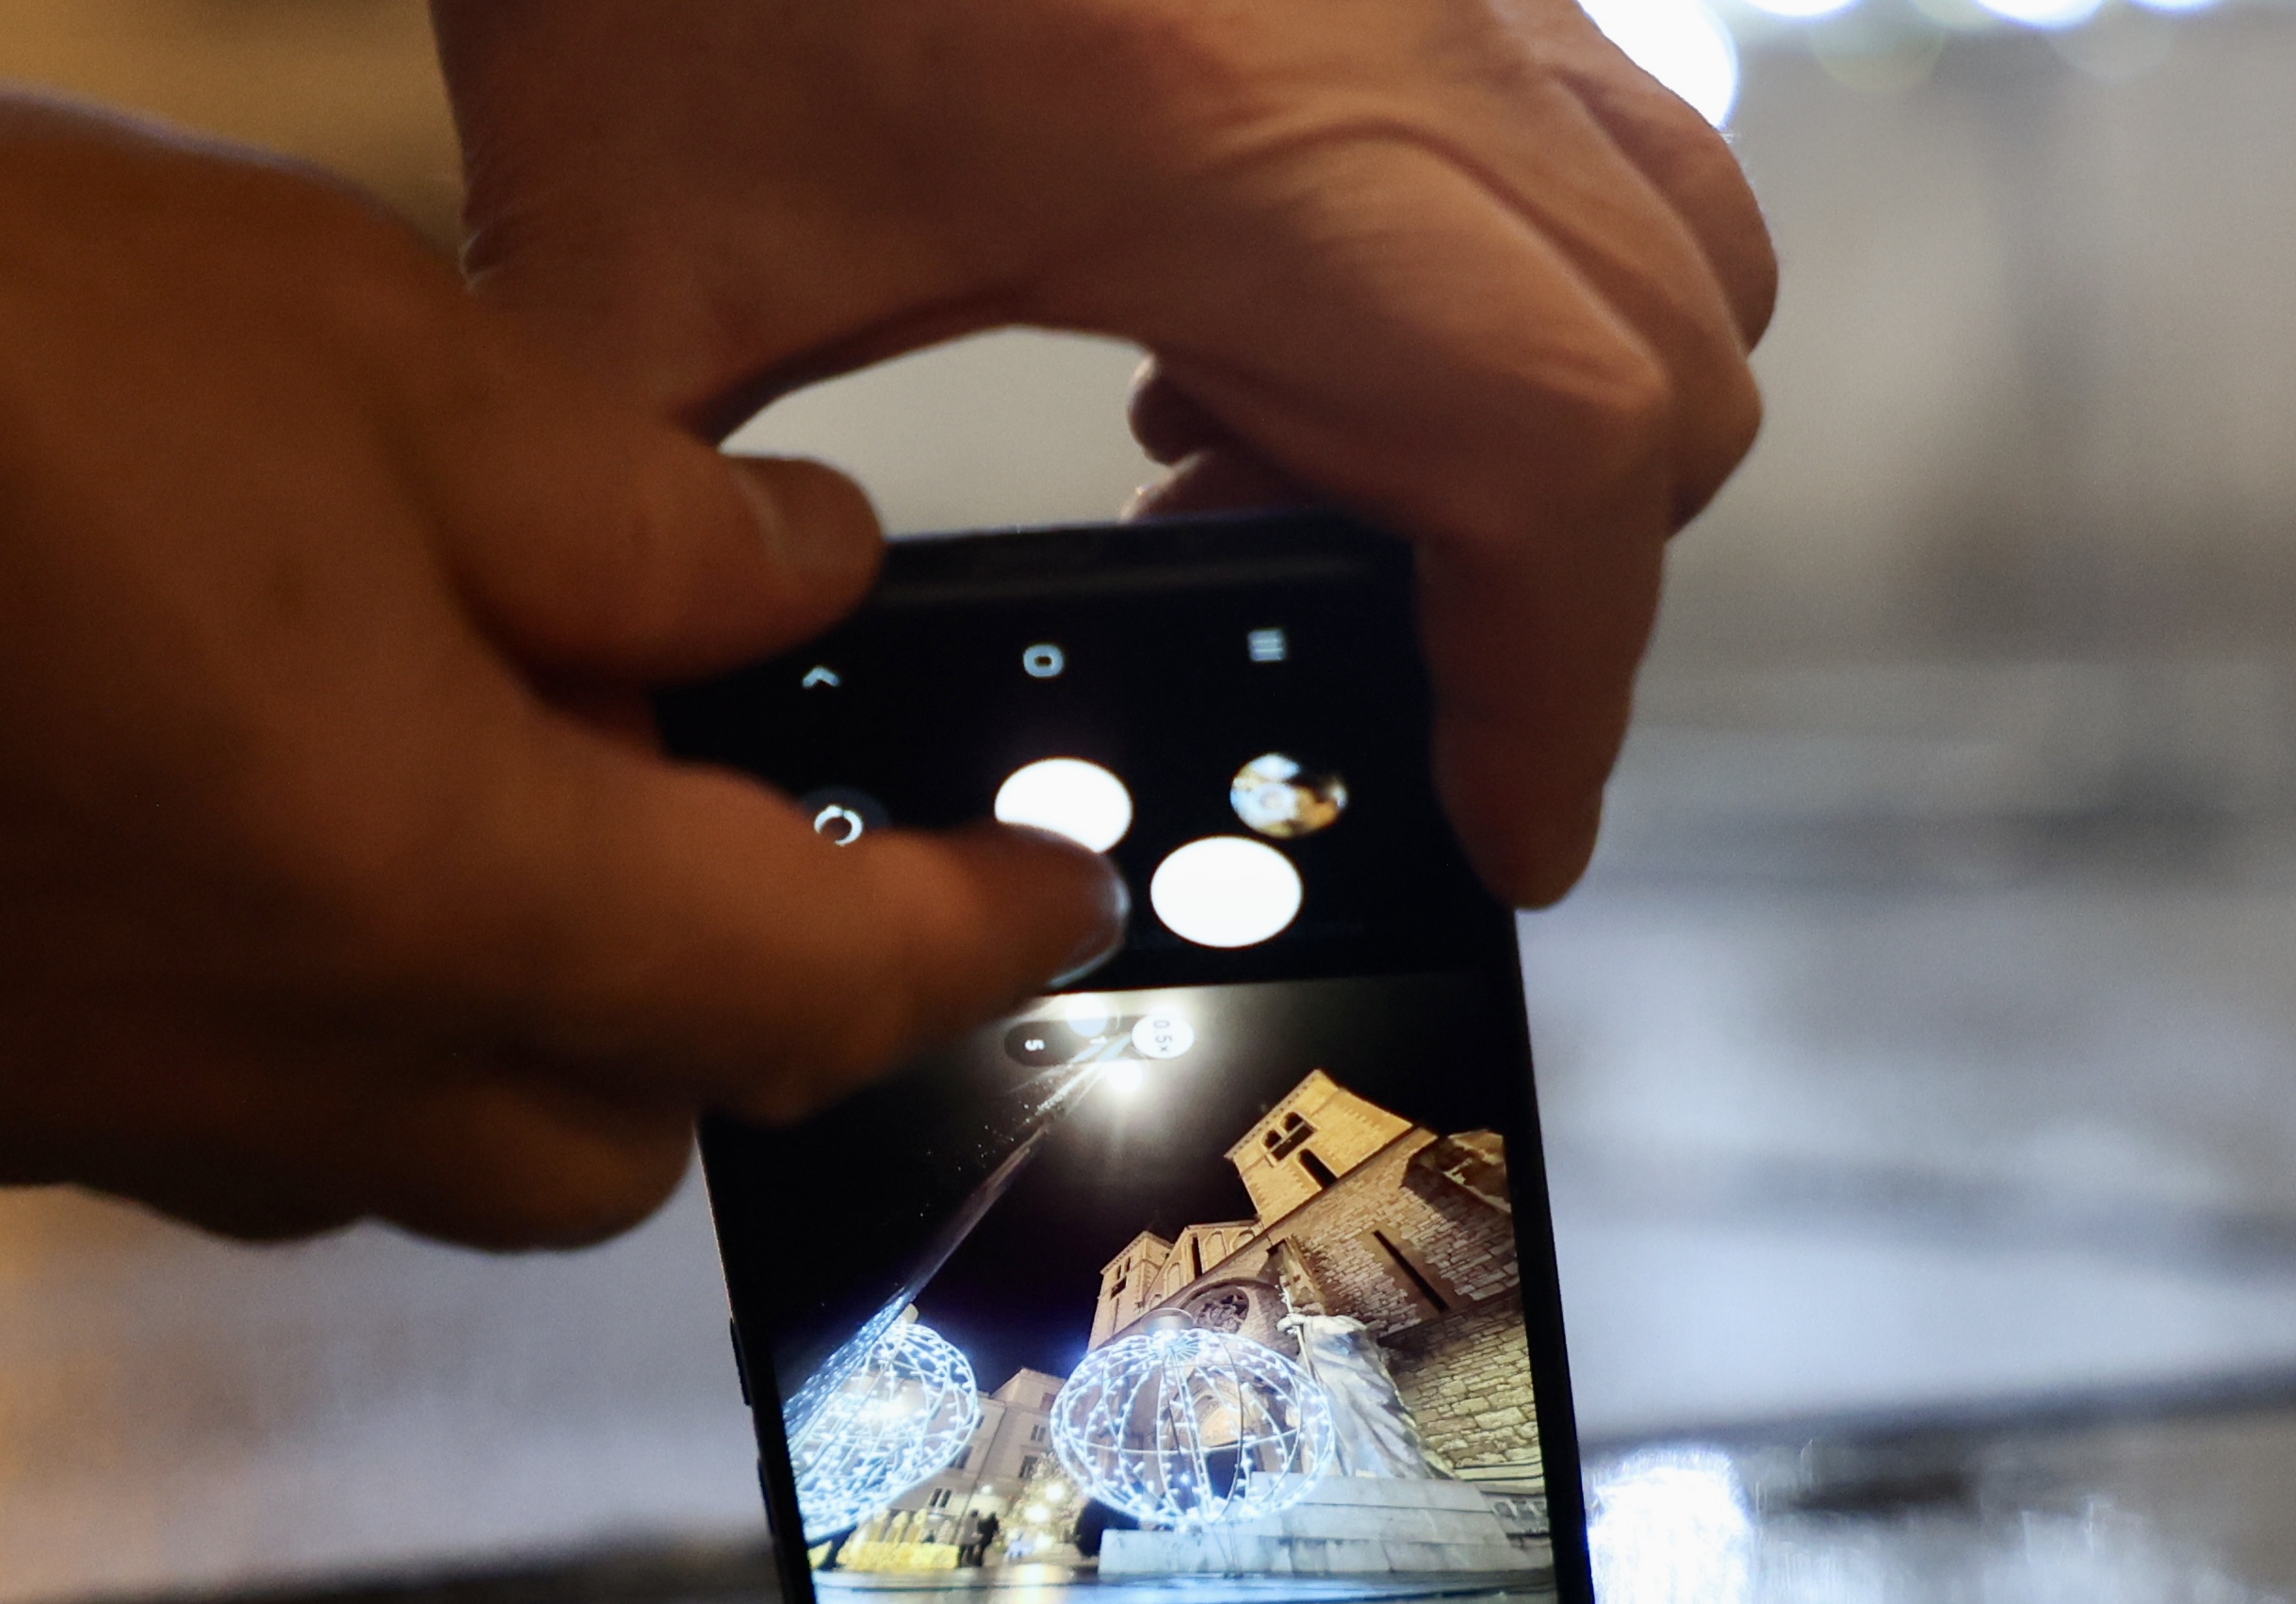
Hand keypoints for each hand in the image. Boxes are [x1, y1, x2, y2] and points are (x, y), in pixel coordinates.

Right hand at [0, 79, 1121, 1246]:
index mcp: (437, 892)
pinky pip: (217, 1119)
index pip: (807, 986)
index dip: (964, 939)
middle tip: (702, 800)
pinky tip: (251, 825)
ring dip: (514, 1019)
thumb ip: (642, 517)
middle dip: (720, 1005)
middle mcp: (282, 1066)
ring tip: (459, 780)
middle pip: (621, 1137)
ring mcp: (98, 1108)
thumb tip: (805, 584)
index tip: (1045, 894)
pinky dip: (314, 1012)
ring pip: (416, 1152)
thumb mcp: (370, 357)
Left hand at [430, 0, 1775, 904]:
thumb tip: (649, 764)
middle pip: (1668, 378)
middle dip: (1548, 589)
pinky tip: (1257, 318)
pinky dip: (1502, 288)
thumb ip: (657, 542)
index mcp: (1232, 144)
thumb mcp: (621, 259)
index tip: (1508, 831)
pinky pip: (1583, 130)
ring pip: (1674, 240)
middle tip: (1356, 669)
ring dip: (1548, 428)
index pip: (1554, 461)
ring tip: (1280, 486)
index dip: (1560, 692)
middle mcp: (1400, 33)